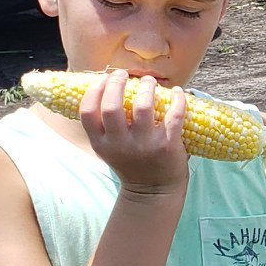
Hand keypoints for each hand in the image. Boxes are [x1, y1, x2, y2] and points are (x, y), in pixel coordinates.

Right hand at [79, 70, 187, 193]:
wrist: (153, 192)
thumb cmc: (132, 163)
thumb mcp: (110, 149)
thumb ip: (106, 126)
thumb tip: (109, 87)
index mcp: (102, 144)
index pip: (88, 112)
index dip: (94, 90)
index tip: (104, 77)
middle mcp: (120, 144)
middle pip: (112, 105)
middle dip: (117, 83)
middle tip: (123, 73)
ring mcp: (144, 145)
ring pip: (142, 106)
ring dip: (146, 87)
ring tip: (149, 81)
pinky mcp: (167, 146)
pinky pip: (174, 115)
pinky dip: (177, 99)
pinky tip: (177, 91)